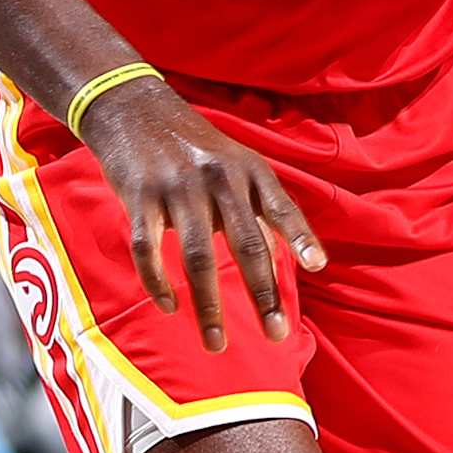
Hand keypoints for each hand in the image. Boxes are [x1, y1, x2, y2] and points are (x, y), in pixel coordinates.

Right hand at [81, 75, 324, 351]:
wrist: (135, 110)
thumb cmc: (194, 148)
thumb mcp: (236, 164)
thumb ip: (260, 206)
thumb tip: (285, 257)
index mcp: (248, 170)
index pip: (281, 207)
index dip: (300, 236)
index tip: (317, 266)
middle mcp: (219, 177)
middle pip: (246, 243)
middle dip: (263, 294)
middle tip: (276, 333)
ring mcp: (178, 187)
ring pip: (198, 256)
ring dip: (208, 306)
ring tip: (216, 342)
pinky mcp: (140, 196)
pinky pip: (148, 249)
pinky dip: (158, 282)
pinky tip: (170, 307)